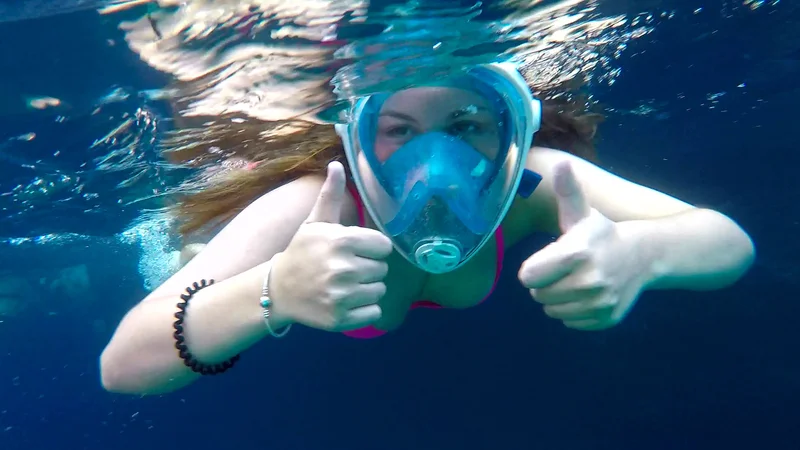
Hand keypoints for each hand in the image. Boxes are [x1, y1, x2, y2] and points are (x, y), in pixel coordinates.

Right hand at [270, 161, 393, 331]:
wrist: (278, 289)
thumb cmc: (302, 251)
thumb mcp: (315, 222)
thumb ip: (331, 195)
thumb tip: (337, 164)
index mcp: (341, 241)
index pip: (383, 246)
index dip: (372, 248)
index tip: (356, 251)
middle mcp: (342, 268)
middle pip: (382, 269)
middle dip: (368, 268)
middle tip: (347, 269)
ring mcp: (341, 296)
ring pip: (379, 291)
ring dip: (367, 289)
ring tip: (346, 285)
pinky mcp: (340, 318)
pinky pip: (373, 313)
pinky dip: (364, 309)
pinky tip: (346, 301)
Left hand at [518, 161, 648, 330]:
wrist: (645, 256)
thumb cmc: (601, 232)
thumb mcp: (582, 212)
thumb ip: (567, 191)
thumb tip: (561, 164)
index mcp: (577, 253)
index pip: (528, 276)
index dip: (533, 268)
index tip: (548, 258)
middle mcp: (590, 281)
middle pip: (538, 295)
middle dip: (545, 283)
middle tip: (564, 269)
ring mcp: (600, 303)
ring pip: (552, 311)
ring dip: (557, 298)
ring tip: (575, 280)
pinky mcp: (606, 319)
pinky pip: (570, 322)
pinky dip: (574, 311)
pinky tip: (588, 294)